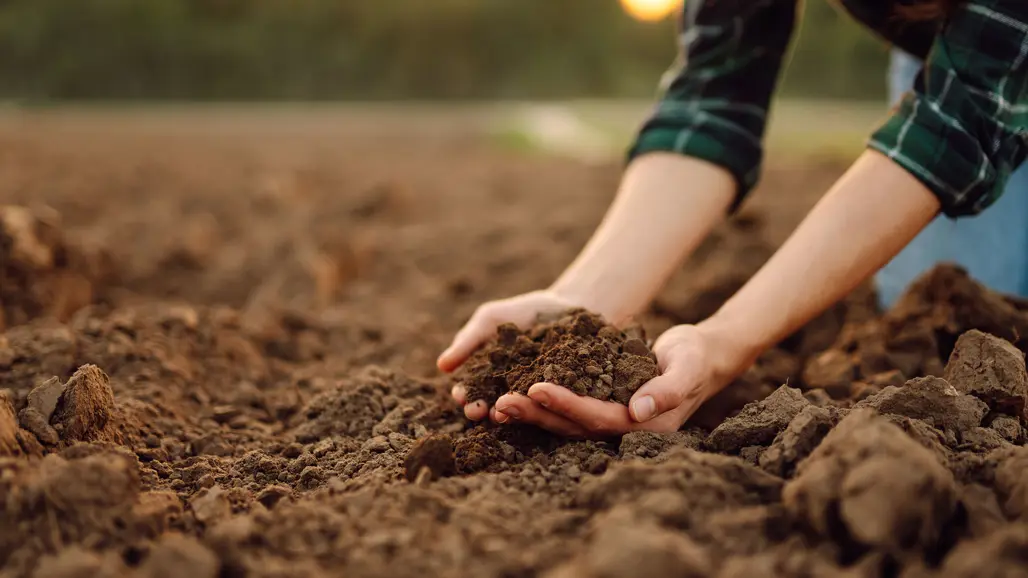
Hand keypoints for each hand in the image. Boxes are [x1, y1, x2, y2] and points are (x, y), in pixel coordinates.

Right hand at [437, 290, 583, 420]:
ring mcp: (529, 393)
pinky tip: (531, 405)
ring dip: (504, 413)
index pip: (470, 389)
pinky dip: (536, 404)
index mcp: (486, 375)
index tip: (461, 396)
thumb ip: (467, 342)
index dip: (464, 394)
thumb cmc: (520, 312)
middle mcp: (505, 389)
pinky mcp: (553, 393)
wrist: (564, 305)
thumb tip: (441, 366)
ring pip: (514, 407)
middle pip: (488, 404)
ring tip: (500, 415)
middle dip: (480, 409)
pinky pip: (543, 400)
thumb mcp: (490, 320)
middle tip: (477, 411)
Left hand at [488, 323, 748, 437]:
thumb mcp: (688, 366)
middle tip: (502, 402)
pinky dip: (540, 406)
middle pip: (573, 426)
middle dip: (537, 414)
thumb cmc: (694, 357)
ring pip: (564, 424)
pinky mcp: (599, 410)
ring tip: (498, 403)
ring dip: (532, 415)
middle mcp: (623, 430)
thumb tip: (637, 410)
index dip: (567, 405)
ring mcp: (610, 423)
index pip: (598, 418)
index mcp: (644, 425)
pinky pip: (565, 412)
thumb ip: (667, 389)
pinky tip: (512, 396)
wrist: (698, 357)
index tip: (537, 388)